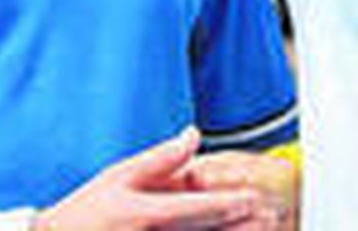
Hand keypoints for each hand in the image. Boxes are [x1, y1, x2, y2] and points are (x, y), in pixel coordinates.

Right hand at [36, 128, 278, 229]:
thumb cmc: (87, 211)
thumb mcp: (119, 175)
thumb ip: (160, 158)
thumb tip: (192, 136)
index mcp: (147, 213)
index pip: (198, 208)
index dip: (230, 204)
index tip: (255, 201)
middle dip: (240, 225)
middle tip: (270, 218)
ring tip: (260, 229)